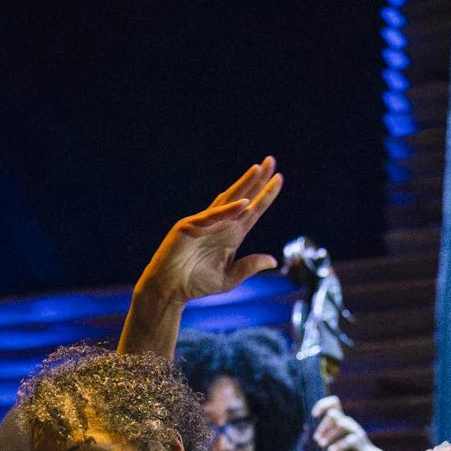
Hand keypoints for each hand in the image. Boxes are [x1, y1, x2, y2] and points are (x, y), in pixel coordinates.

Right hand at [132, 159, 284, 309]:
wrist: (170, 289)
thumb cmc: (196, 283)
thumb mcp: (229, 278)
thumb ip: (249, 267)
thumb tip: (273, 260)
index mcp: (232, 235)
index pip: (253, 211)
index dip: (266, 195)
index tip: (280, 179)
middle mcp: (220, 224)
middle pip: (242, 197)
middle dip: (257, 180)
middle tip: (270, 161)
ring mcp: (204, 223)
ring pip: (227, 200)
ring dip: (243, 185)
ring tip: (257, 169)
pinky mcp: (190, 227)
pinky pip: (212, 217)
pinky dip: (227, 211)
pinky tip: (244, 203)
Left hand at [311, 395, 390, 450]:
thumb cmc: (347, 450)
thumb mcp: (334, 441)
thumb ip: (324, 435)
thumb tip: (307, 430)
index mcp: (341, 419)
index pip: (333, 403)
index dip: (322, 405)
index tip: (314, 415)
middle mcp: (348, 422)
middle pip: (333, 414)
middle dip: (323, 426)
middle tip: (317, 439)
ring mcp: (354, 430)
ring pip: (340, 425)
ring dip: (329, 435)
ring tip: (322, 445)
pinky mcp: (359, 440)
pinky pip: (348, 440)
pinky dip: (338, 445)